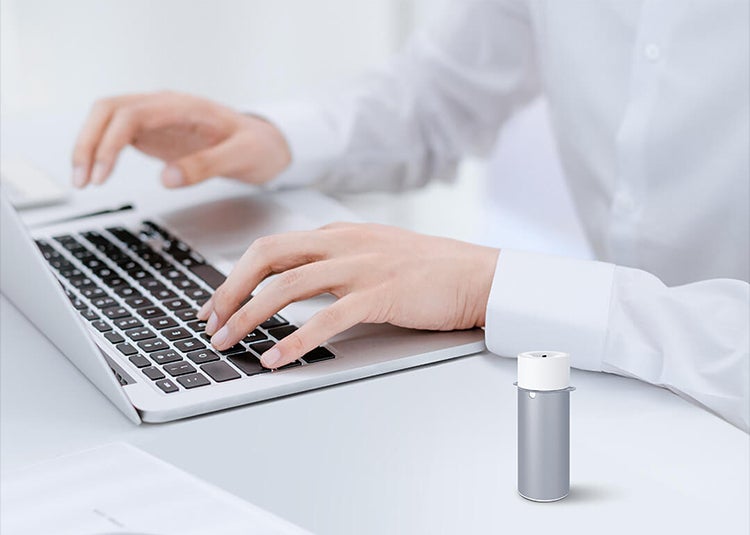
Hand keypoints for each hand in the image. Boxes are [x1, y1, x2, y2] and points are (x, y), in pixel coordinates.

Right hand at [71, 91, 290, 187]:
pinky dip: (101, 151)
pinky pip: (117, 133)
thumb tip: (166, 178)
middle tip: (83, 180)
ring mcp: (157, 117)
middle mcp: (165, 106)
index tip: (102, 173)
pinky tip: (98, 173)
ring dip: (89, 146)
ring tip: (84, 181)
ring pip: (107, 119)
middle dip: (88, 142)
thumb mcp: (242, 156)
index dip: (110, 142)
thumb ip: (206, 166)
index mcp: (184, 107)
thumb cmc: (257, 145)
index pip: (131, 113)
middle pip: (109, 110)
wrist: (265, 142)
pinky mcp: (154, 132)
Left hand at [198, 222, 499, 367]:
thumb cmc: (428, 270)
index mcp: (338, 234)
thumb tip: (295, 285)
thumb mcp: (373, 253)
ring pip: (288, 286)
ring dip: (250, 316)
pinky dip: (295, 340)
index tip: (217, 304)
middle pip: (268, 256)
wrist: (477, 274)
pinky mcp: (380, 295)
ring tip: (229, 343)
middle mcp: (343, 244)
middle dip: (230, 290)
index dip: (236, 275)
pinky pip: (326, 318)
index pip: (272, 248)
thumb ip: (335, 262)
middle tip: (210, 321)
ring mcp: (361, 267)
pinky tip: (277, 358)